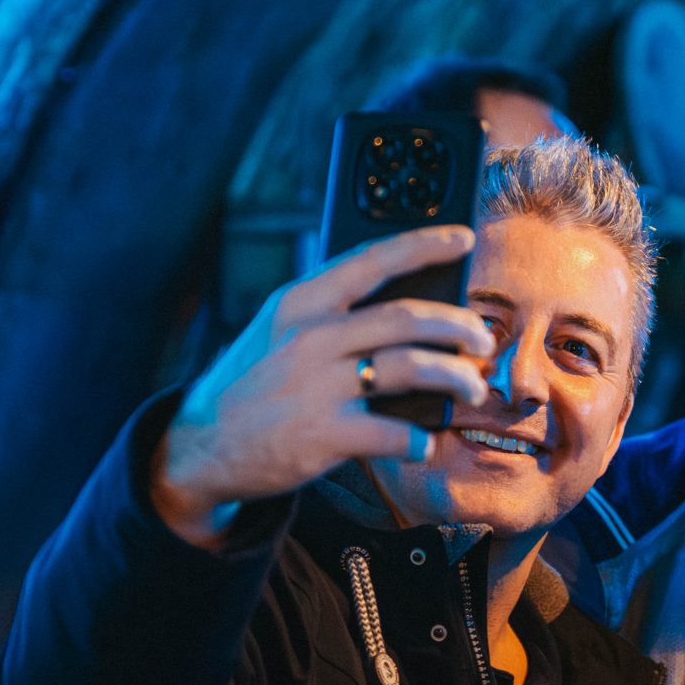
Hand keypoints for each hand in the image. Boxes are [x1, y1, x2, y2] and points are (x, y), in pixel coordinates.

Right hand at [151, 225, 492, 546]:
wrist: (202, 446)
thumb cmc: (254, 383)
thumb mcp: (278, 330)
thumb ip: (330, 311)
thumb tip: (405, 303)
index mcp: (301, 302)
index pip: (372, 260)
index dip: (423, 244)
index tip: (463, 238)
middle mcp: (311, 336)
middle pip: (409, 317)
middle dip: (460, 326)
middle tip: (482, 341)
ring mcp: (318, 385)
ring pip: (413, 367)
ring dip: (456, 378)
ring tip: (472, 389)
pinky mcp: (325, 434)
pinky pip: (395, 432)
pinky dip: (420, 438)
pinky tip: (427, 441)